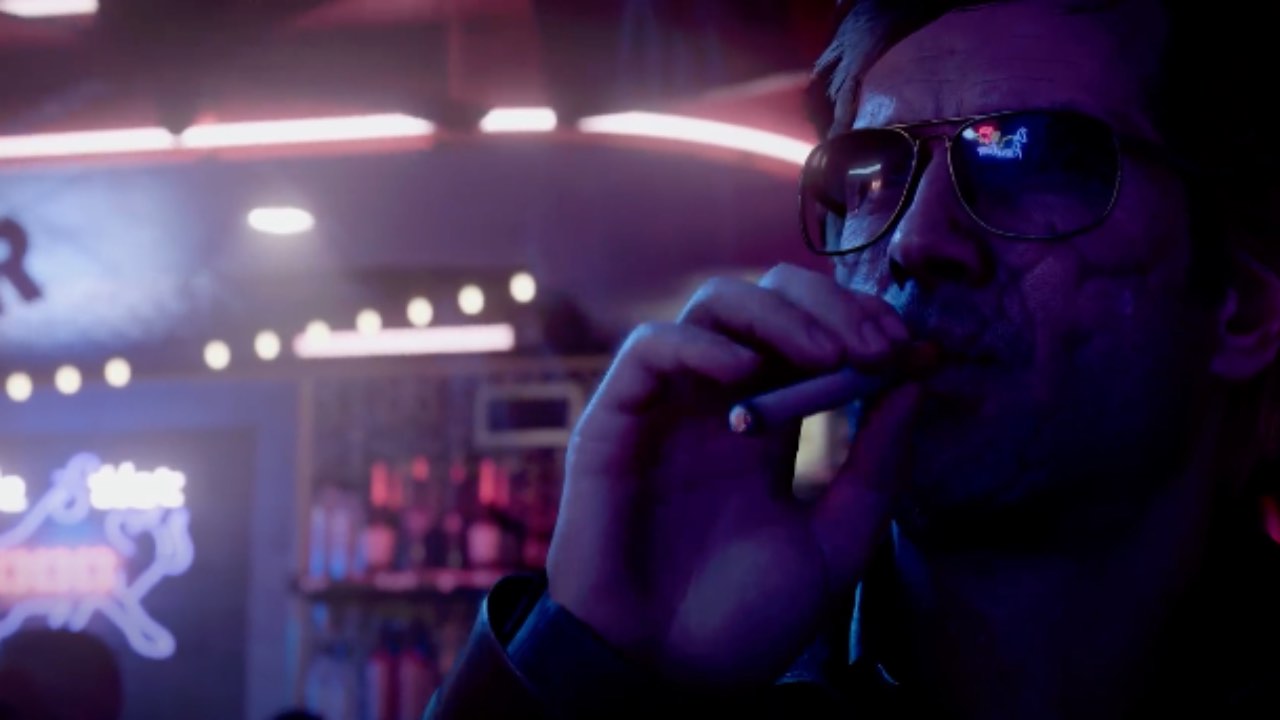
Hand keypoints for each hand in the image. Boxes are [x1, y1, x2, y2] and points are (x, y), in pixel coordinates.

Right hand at [545, 263, 922, 690]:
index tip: (916, 352)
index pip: (814, 336)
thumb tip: (915, 381)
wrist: (664, 680)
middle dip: (832, 305)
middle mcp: (718, 404)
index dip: (864, 327)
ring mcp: (667, 408)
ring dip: (778, 313)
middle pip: (769, 301)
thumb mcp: (835, 544)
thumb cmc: (743, 622)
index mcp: (769, 427)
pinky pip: (649, 351)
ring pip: (713, 306)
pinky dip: (699, 345)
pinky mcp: (614, 422)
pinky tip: (745, 372)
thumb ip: (874, 468)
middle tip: (879, 344)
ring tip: (828, 353)